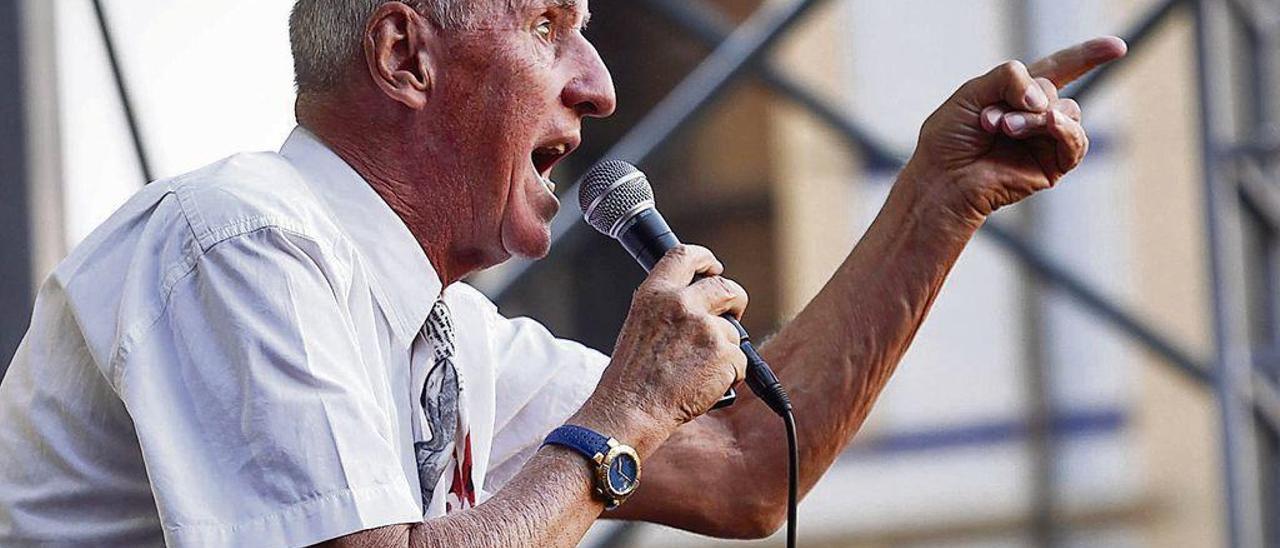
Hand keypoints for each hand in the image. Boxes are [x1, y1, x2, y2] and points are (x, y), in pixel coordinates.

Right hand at [580, 245, 748, 444]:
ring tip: (700, 370)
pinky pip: (741, 360)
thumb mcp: (639, 325)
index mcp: (655, 294)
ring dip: (726, 350)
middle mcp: (680, 303)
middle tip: (732, 316)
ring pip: (734, 331)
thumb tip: (695, 304)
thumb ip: (666, 308)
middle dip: (735, 302)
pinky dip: (731, 374)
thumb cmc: (631, 378)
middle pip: (726, 287)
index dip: (706, 259)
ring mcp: (705, 327)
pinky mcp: (724, 353)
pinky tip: (706, 385)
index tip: (714, 267)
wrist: (632, 411)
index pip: (685, 255)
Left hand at [903, 37, 1127, 220]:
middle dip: (1022, 100)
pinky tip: (1049, 124)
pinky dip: (1065, 130)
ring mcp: (1045, 141)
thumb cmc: (949, 139)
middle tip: (989, 120)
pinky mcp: (1052, 166)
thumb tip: (1043, 98)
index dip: (1086, 56)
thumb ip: (1009, 77)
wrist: (942, 178)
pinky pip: (1075, 142)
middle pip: (1052, 90)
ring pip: (1064, 112)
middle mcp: (1034, 117)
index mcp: (1016, 94)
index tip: (1116, 47)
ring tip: (1004, 129)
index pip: (1058, 69)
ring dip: (1033, 118)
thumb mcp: (972, 91)